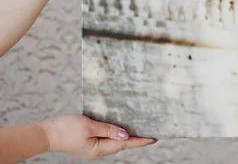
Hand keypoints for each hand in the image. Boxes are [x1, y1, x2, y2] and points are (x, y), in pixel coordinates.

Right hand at [39, 114, 156, 159]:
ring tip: (139, 131)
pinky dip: (116, 134)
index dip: (140, 141)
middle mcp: (98, 150)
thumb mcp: (89, 126)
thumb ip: (108, 130)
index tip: (153, 138)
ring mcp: (93, 146)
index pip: (125, 144)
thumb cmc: (66, 129)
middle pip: (121, 145)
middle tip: (150, 135)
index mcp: (99, 148)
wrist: (46, 133)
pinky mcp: (88, 141)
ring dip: (127, 137)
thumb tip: (125, 135)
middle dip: (136, 140)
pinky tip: (120, 129)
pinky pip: (106, 138)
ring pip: (114, 142)